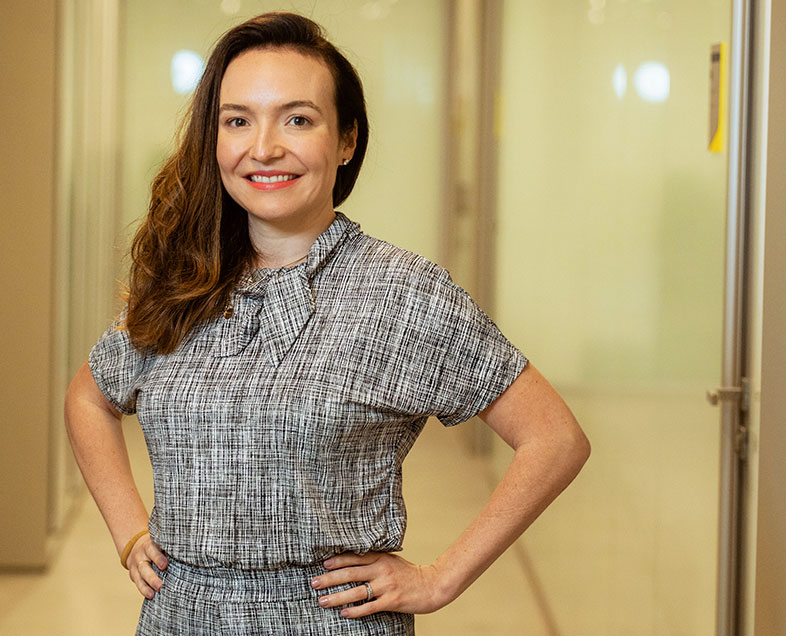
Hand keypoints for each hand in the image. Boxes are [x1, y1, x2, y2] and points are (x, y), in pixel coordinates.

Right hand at [127, 534, 167, 598]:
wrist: (137, 547)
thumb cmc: (157, 545)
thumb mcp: (161, 542)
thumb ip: (171, 546)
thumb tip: (190, 550)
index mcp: (149, 544)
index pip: (152, 549)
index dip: (157, 557)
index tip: (165, 565)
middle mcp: (141, 555)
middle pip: (144, 566)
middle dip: (152, 576)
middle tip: (161, 585)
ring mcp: (136, 565)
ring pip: (140, 576)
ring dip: (147, 586)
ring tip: (155, 593)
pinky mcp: (134, 574)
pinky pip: (138, 583)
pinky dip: (144, 589)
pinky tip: (150, 595)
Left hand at [310, 552, 450, 618]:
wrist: (433, 585)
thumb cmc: (411, 574)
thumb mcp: (393, 561)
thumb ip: (376, 560)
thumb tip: (354, 560)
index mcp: (381, 558)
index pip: (355, 557)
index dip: (338, 560)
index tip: (323, 564)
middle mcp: (382, 570)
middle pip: (350, 573)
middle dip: (330, 578)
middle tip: (314, 583)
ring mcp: (386, 586)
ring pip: (356, 591)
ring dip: (337, 596)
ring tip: (322, 601)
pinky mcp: (391, 601)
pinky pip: (369, 607)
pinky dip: (355, 610)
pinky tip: (344, 613)